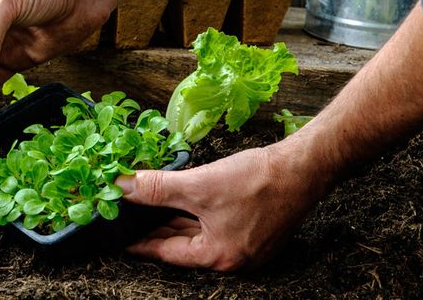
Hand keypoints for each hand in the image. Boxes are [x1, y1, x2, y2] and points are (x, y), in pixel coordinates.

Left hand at [115, 144, 331, 270]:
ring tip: (146, 208)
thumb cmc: (258, 181)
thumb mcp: (198, 185)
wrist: (305, 166)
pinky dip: (193, 213)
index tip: (117, 236)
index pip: (165, 252)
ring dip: (173, 219)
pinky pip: (212, 224)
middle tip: (127, 217)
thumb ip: (157, 189)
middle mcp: (232, 257)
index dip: (139, 242)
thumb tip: (122, 188)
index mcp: (218, 256)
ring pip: (197, 233)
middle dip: (154, 229)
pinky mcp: (253, 228)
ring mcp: (245, 244)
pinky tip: (179, 199)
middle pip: (181, 244)